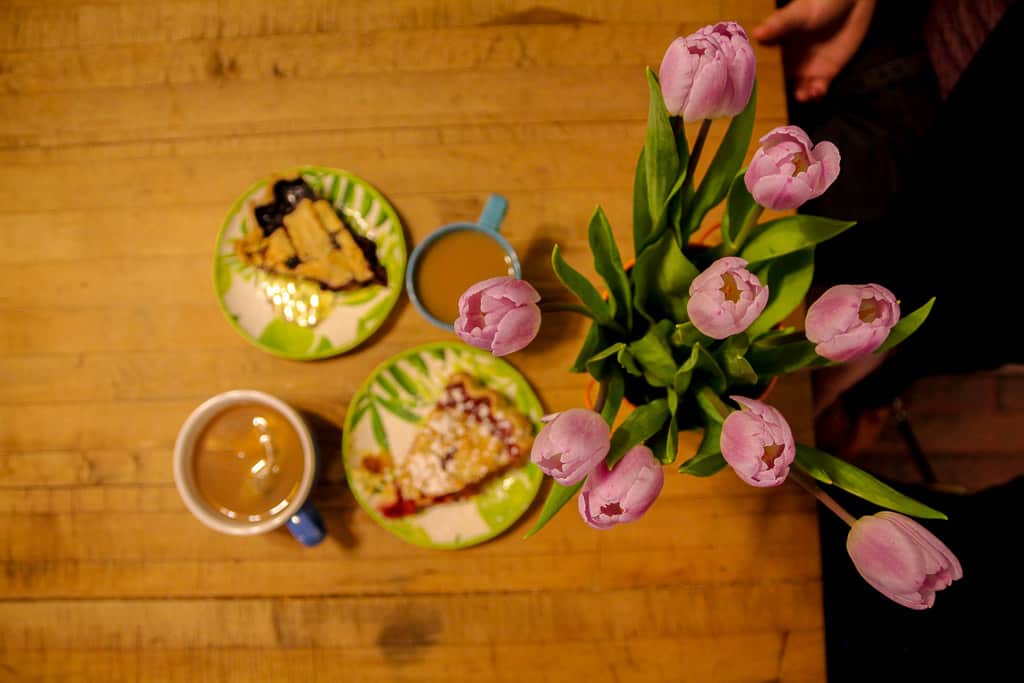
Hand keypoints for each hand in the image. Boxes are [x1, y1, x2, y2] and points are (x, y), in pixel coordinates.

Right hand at [753, 0, 876, 101]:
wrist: (851, 4)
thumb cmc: (818, 4)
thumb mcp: (797, 13)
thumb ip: (779, 25)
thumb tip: (757, 34)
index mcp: (775, 50)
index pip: (760, 69)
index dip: (755, 81)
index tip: (752, 89)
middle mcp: (787, 65)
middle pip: (777, 86)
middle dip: (777, 97)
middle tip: (778, 101)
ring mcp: (805, 72)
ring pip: (797, 91)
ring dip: (799, 96)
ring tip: (803, 95)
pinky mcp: (824, 76)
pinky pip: (816, 91)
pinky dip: (816, 94)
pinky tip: (817, 90)